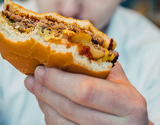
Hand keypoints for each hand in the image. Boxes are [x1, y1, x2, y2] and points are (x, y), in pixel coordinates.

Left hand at [24, 62, 152, 124]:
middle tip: (30, 78)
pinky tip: (45, 102)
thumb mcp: (120, 80)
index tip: (41, 69)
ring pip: (62, 123)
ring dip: (43, 103)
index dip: (57, 80)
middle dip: (45, 90)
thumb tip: (64, 43)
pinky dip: (49, 116)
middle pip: (70, 108)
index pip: (85, 91)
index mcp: (129, 104)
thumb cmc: (124, 99)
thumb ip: (98, 64)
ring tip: (34, 87)